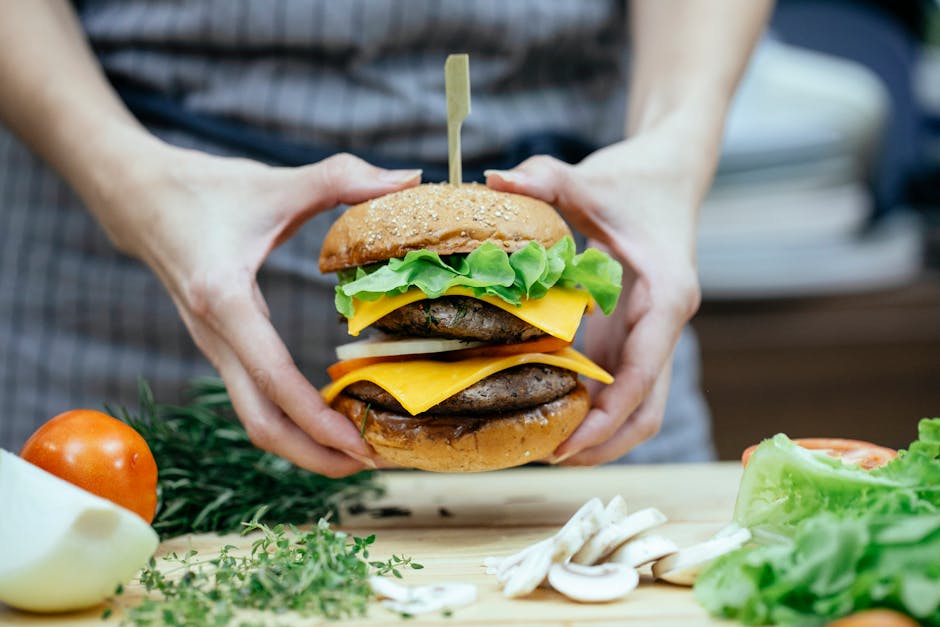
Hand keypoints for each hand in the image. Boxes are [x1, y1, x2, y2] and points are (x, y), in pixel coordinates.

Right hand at [93, 143, 420, 476]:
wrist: (136, 195)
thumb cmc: (203, 189)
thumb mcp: (276, 182)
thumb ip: (343, 177)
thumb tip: (410, 178)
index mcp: (225, 301)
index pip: (274, 379)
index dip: (318, 419)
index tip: (361, 444)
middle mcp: (215, 336)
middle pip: (260, 424)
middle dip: (314, 455)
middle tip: (372, 463)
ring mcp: (214, 347)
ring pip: (255, 419)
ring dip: (304, 444)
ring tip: (358, 450)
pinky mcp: (221, 346)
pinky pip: (255, 398)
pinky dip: (291, 419)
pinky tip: (329, 415)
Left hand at [486, 127, 704, 464]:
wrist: (669, 175)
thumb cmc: (633, 180)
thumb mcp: (589, 178)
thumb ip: (546, 177)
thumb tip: (494, 180)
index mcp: (666, 296)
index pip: (644, 372)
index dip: (609, 416)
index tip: (570, 445)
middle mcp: (665, 325)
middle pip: (648, 408)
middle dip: (606, 442)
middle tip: (549, 456)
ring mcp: (652, 335)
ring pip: (639, 406)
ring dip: (601, 434)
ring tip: (546, 447)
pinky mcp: (636, 335)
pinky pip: (620, 386)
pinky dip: (593, 407)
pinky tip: (551, 409)